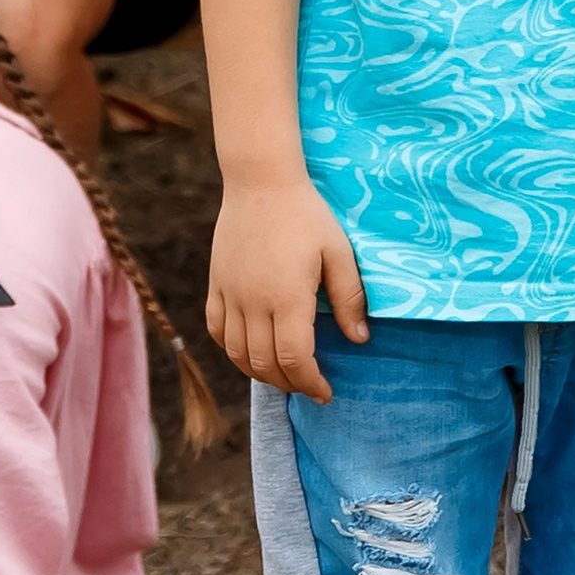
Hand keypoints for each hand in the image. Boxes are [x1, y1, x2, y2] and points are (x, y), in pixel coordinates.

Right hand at [204, 170, 364, 397]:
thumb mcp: (339, 253)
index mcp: (288, 298)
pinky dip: (231, 350)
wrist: (261, 182)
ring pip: (236, 353)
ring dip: (259, 372)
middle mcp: (254, 303)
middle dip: (289, 383)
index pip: (295, 360)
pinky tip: (248, 351)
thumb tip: (359, 339)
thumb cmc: (307, 215)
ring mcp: (230, 294)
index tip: (325, 392)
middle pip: (264, 364)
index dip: (310, 383)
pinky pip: (216, 329)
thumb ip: (349, 298)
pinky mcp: (215, 284)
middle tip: (308, 386)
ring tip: (282, 375)